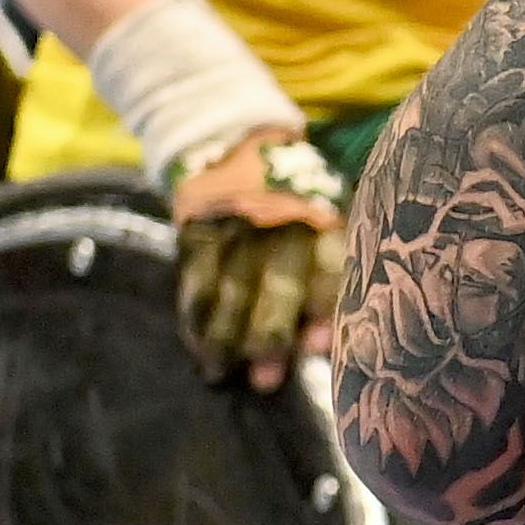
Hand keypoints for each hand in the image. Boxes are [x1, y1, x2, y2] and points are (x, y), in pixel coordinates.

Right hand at [170, 126, 342, 387]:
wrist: (236, 144)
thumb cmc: (299, 206)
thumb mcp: (327, 222)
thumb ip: (330, 277)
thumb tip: (322, 348)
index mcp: (325, 221)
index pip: (329, 269)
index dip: (324, 311)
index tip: (318, 348)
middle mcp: (283, 221)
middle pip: (278, 285)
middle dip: (270, 335)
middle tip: (265, 380)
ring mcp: (236, 223)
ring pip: (231, 286)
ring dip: (224, 336)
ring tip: (221, 373)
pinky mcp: (197, 226)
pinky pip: (194, 276)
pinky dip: (194, 314)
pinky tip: (197, 345)